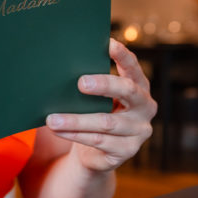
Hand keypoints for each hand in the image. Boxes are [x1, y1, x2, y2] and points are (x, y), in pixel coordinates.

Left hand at [45, 38, 155, 172]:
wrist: (96, 154)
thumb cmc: (94, 115)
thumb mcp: (96, 100)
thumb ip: (91, 86)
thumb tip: (62, 69)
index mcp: (140, 87)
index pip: (133, 67)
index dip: (122, 55)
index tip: (108, 43)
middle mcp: (146, 107)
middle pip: (128, 91)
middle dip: (104, 85)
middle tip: (80, 82)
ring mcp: (139, 131)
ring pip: (106, 122)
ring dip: (76, 120)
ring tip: (52, 119)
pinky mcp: (128, 150)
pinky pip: (98, 141)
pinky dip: (75, 134)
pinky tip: (59, 130)